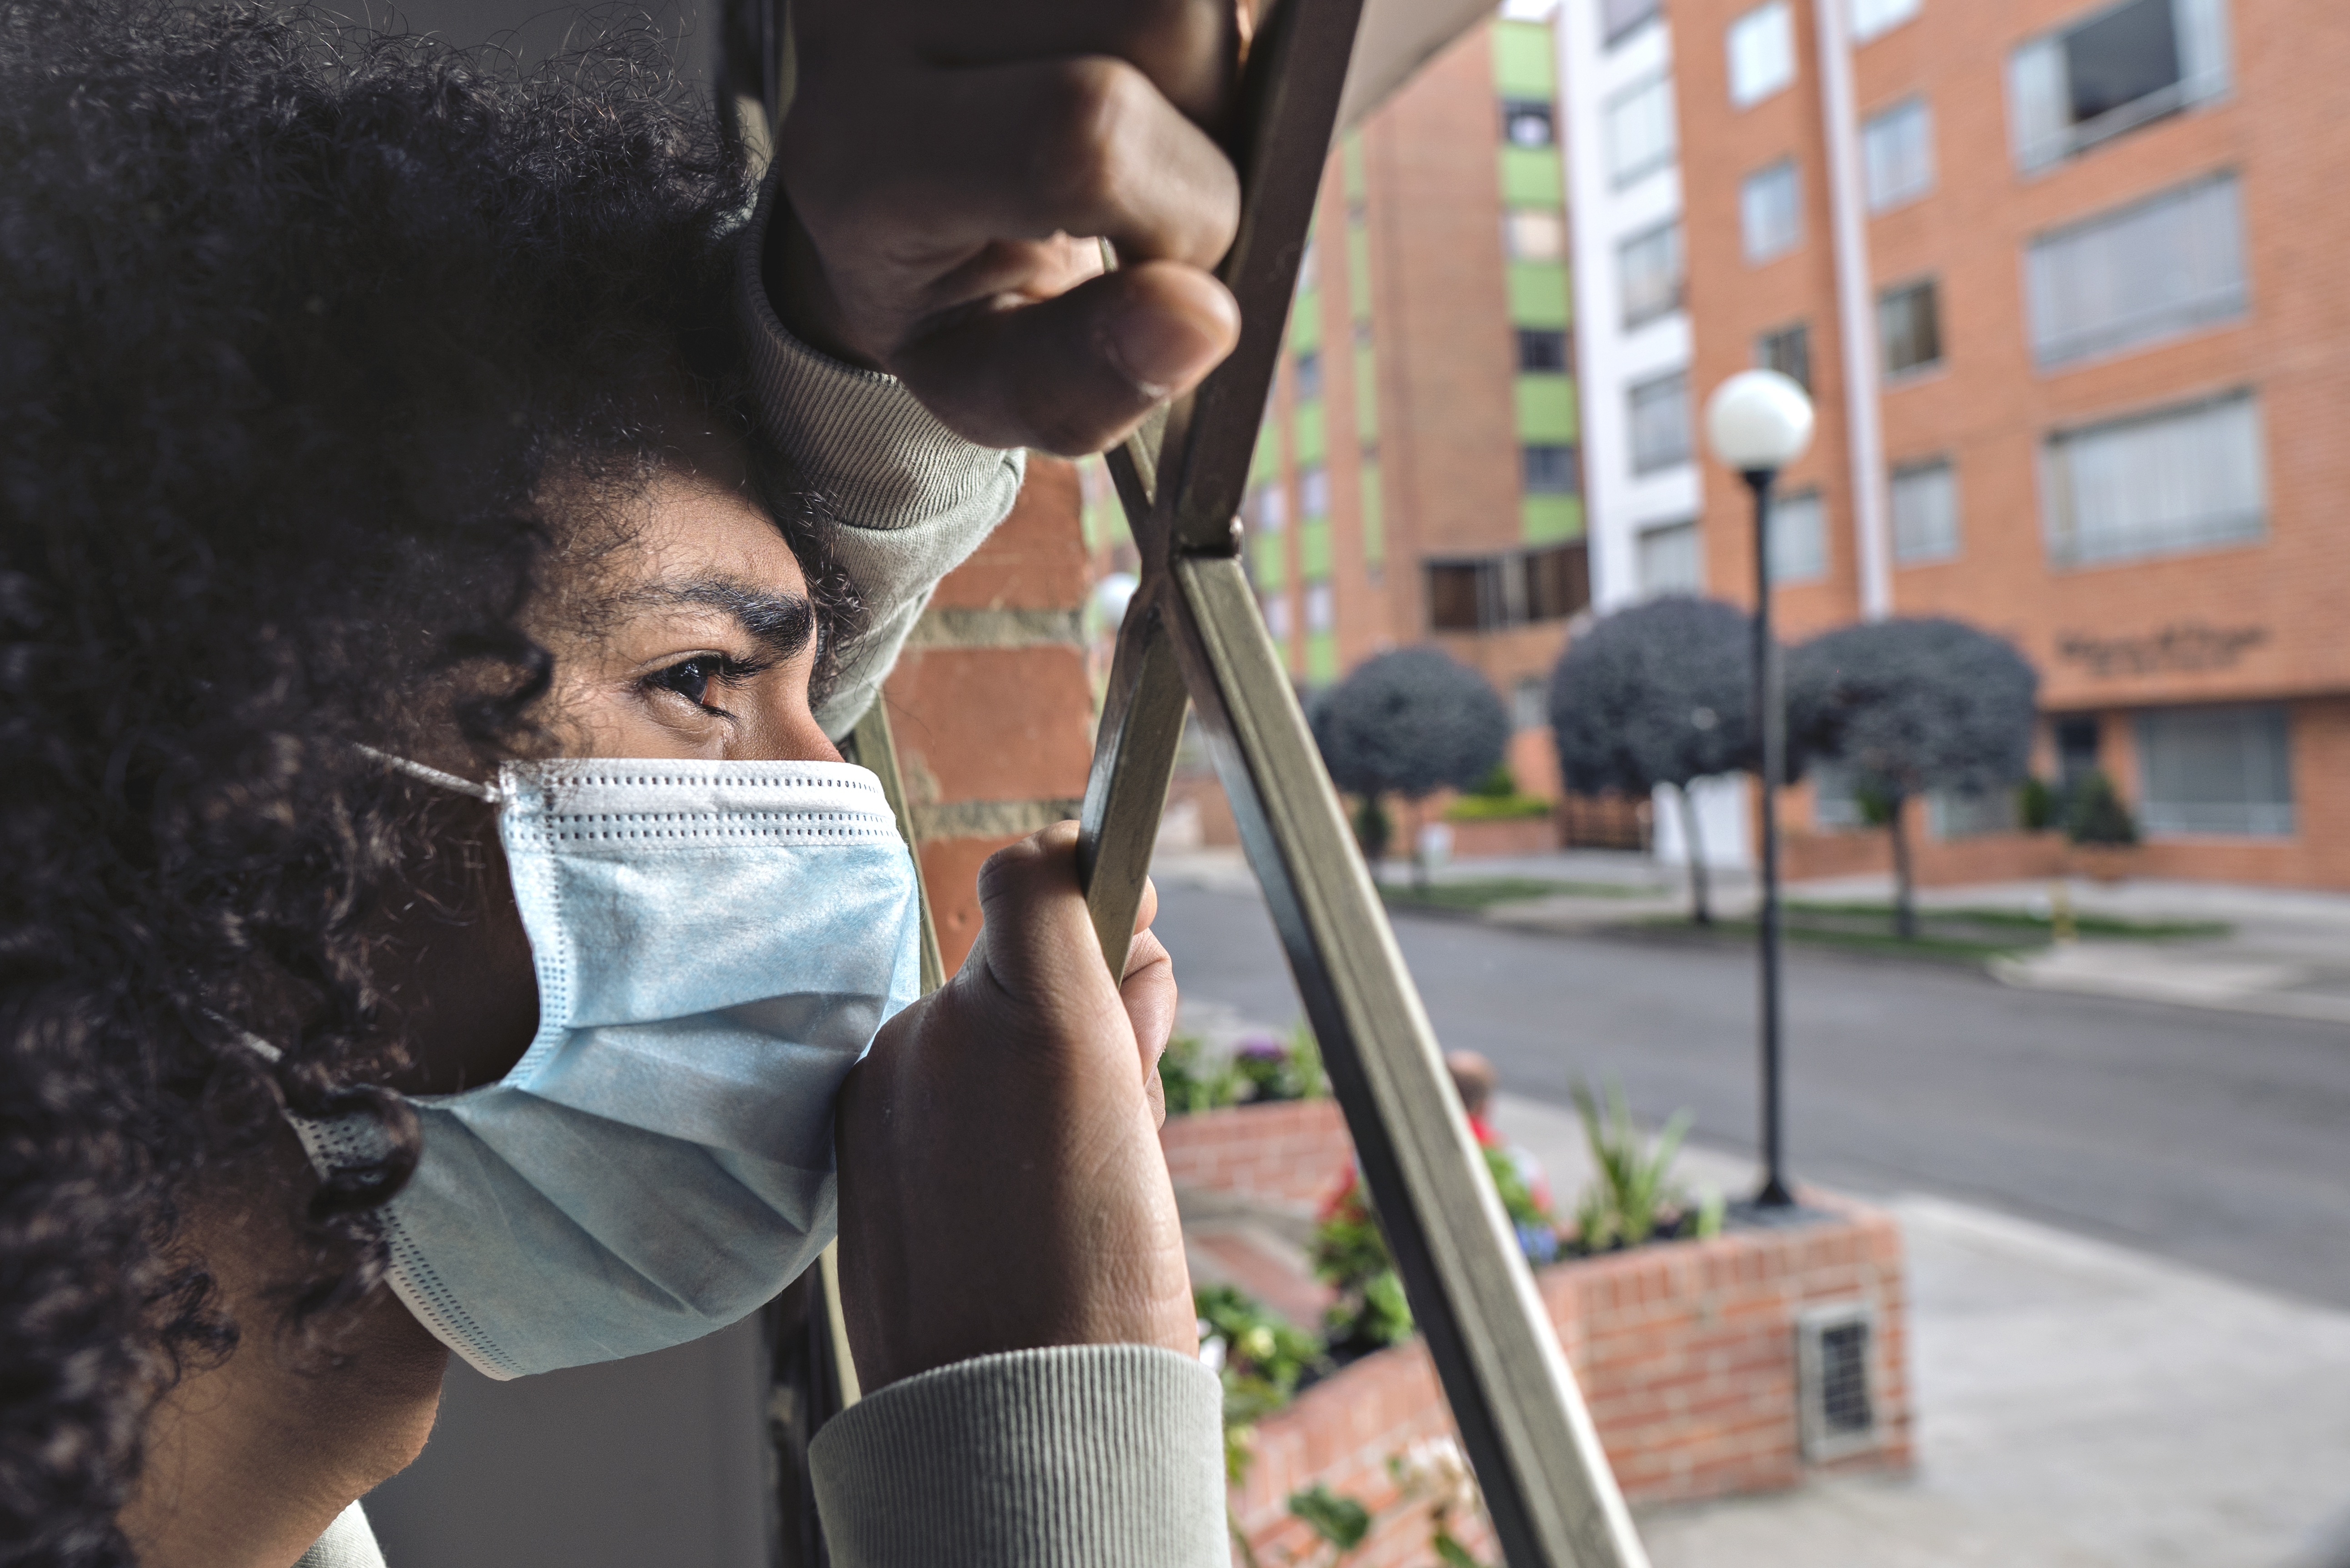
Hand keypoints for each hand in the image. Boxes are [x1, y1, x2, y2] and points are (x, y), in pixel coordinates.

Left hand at [771, 0, 1244, 454]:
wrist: (886, 174)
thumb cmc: (949, 283)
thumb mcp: (992, 382)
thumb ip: (1089, 381)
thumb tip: (1205, 319)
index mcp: (863, 153)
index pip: (1082, 131)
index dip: (1187, 207)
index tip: (1169, 259)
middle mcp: (870, 7)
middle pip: (1164, 13)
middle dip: (1210, 112)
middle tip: (1151, 170)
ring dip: (1205, 48)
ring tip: (1140, 103)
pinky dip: (1196, 17)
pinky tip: (1133, 54)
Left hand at [833, 822, 1191, 1390]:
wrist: (1017, 1407)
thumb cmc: (1103, 1270)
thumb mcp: (1131, 1103)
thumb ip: (1107, 990)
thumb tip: (1104, 922)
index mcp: (1022, 1012)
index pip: (1030, 874)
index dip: (1086, 882)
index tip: (1124, 910)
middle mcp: (935, 1030)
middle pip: (1015, 960)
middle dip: (1074, 998)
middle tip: (1122, 1084)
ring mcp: (883, 1086)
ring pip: (973, 1027)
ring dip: (1023, 1062)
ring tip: (1069, 1163)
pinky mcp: (850, 1140)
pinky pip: (925, 1086)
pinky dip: (971, 1112)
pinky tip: (1011, 1186)